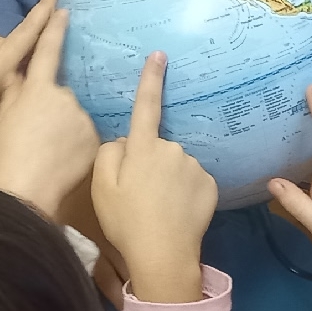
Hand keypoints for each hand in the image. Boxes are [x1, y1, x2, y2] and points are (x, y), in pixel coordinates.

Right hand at [0, 1, 99, 218]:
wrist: (25, 191)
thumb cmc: (5, 154)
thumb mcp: (1, 119)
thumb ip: (12, 92)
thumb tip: (17, 73)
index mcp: (37, 89)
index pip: (47, 51)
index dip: (55, 28)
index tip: (64, 8)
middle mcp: (65, 97)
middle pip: (62, 97)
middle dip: (54, 111)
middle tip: (38, 137)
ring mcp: (83, 118)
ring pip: (76, 119)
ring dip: (67, 130)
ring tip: (50, 155)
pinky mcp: (96, 139)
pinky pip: (87, 138)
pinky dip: (78, 146)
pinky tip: (64, 163)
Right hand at [90, 54, 217, 303]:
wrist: (163, 255)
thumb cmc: (126, 221)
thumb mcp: (101, 187)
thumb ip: (109, 154)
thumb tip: (124, 140)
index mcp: (143, 147)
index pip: (146, 105)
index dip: (151, 79)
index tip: (160, 54)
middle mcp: (172, 149)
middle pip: (156, 147)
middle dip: (148, 162)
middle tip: (137, 195)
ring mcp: (194, 166)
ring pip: (175, 165)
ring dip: (168, 179)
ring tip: (158, 209)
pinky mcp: (210, 184)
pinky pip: (192, 181)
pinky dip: (185, 193)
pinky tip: (177, 213)